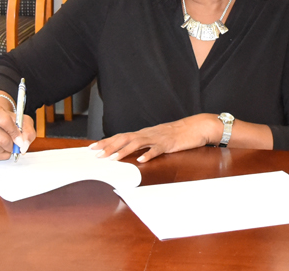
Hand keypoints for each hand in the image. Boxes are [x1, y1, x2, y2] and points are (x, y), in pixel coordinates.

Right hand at [0, 92, 34, 159]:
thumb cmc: (12, 122)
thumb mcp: (23, 121)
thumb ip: (28, 131)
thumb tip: (23, 145)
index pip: (5, 122)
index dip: (15, 133)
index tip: (20, 140)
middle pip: (1, 139)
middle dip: (12, 145)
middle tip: (15, 145)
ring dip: (5, 151)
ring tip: (8, 146)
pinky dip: (0, 155)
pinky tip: (3, 150)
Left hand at [92, 114, 219, 162]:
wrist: (195, 127)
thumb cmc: (176, 134)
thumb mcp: (157, 138)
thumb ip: (145, 144)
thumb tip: (130, 151)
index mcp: (144, 133)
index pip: (121, 136)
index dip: (107, 141)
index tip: (93, 147)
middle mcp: (147, 134)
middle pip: (124, 138)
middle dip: (109, 146)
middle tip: (96, 153)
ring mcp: (157, 138)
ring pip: (137, 143)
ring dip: (123, 151)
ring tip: (113, 158)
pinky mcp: (168, 144)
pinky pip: (157, 149)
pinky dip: (148, 154)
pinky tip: (141, 160)